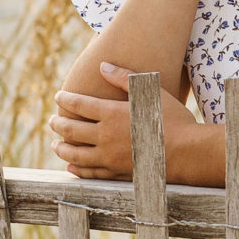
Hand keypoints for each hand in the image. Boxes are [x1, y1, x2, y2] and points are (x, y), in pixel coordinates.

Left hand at [52, 65, 196, 179]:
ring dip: (62, 149)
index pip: (78, 104)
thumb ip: (124, 79)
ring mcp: (109, 158)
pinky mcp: (116, 173)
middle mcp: (105, 136)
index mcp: (111, 113)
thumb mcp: (150, 92)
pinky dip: (77, 169)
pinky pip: (90, 173)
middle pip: (71, 130)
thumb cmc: (171, 118)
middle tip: (52, 121)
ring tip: (56, 145)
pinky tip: (71, 167)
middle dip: (58, 124)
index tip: (58, 96)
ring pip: (75, 154)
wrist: (187, 152)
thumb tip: (102, 65)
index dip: (65, 99)